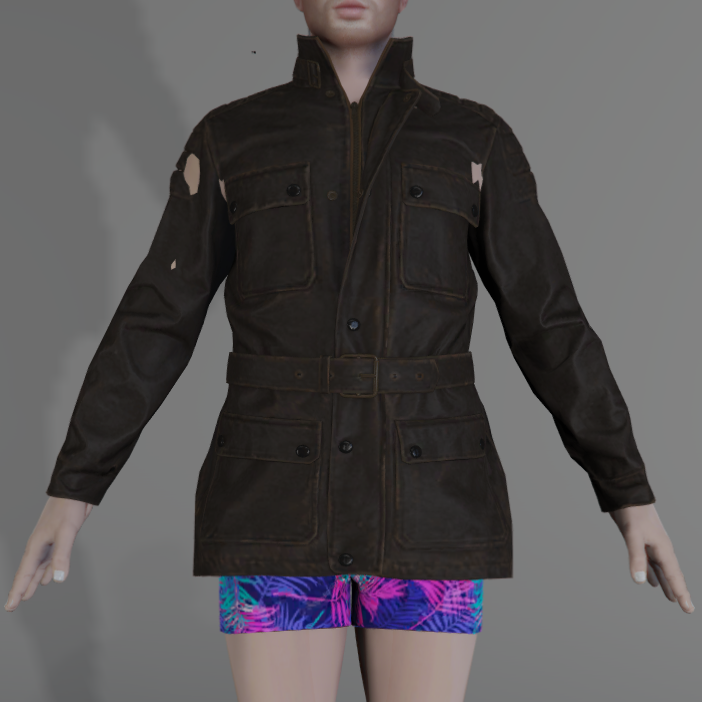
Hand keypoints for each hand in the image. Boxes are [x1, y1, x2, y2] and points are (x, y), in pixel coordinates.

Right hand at [4, 496, 93, 611]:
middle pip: (28, 573)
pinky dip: (48, 570)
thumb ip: (61, 556)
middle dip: (22, 588)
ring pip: (39, 567)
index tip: (10, 607)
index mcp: (36, 546)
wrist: (76, 491)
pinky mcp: (60, 538)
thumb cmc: (68, 508)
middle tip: (14, 605)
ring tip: (29, 594)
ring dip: (34, 580)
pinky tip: (49, 577)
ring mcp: (50, 542)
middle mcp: (40, 546)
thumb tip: (57, 580)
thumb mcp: (66, 533)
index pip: (24, 574)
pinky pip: (51, 560)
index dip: (18, 591)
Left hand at [609, 503, 693, 612]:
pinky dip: (652, 572)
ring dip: (666, 583)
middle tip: (686, 608)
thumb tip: (640, 582)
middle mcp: (660, 547)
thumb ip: (636, 558)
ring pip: (662, 569)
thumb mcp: (633, 535)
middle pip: (672, 574)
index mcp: (663, 547)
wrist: (626, 494)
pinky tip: (651, 581)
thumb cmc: (632, 512)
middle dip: (679, 590)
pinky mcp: (641, 541)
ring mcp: (651, 544)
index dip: (681, 592)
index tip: (688, 610)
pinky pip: (650, 562)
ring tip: (671, 598)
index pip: (674, 575)